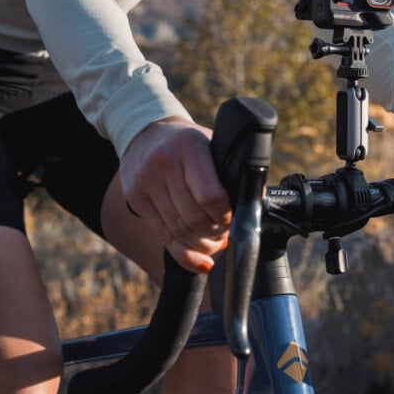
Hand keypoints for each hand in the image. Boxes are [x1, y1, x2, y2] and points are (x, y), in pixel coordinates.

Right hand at [119, 117, 231, 273]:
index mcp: (190, 147)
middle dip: (216, 234)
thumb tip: (258, 199)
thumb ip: (232, 169)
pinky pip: (162, 236)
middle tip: (227, 235)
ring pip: (179, 231)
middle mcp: (164, 164)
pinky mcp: (135, 198)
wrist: (146, 133)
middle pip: (194, 218)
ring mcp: (146, 182)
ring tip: (216, 245)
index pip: (210, 195)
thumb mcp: (211, 143)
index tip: (234, 219)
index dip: (226, 215)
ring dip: (203, 246)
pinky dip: (184, 255)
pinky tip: (201, 260)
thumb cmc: (188, 143)